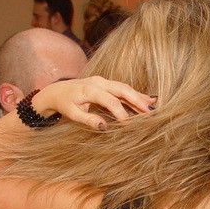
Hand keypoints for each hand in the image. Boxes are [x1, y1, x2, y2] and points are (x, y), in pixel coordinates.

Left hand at [32, 76, 154, 130]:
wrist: (57, 90)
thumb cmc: (64, 103)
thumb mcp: (73, 114)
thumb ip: (88, 120)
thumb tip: (104, 127)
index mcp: (89, 89)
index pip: (109, 100)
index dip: (120, 112)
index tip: (128, 125)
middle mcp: (98, 82)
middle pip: (122, 89)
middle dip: (137, 100)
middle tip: (150, 113)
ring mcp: (103, 81)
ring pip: (124, 88)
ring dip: (139, 97)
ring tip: (153, 107)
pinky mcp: (106, 84)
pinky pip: (122, 88)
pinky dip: (135, 94)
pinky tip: (148, 99)